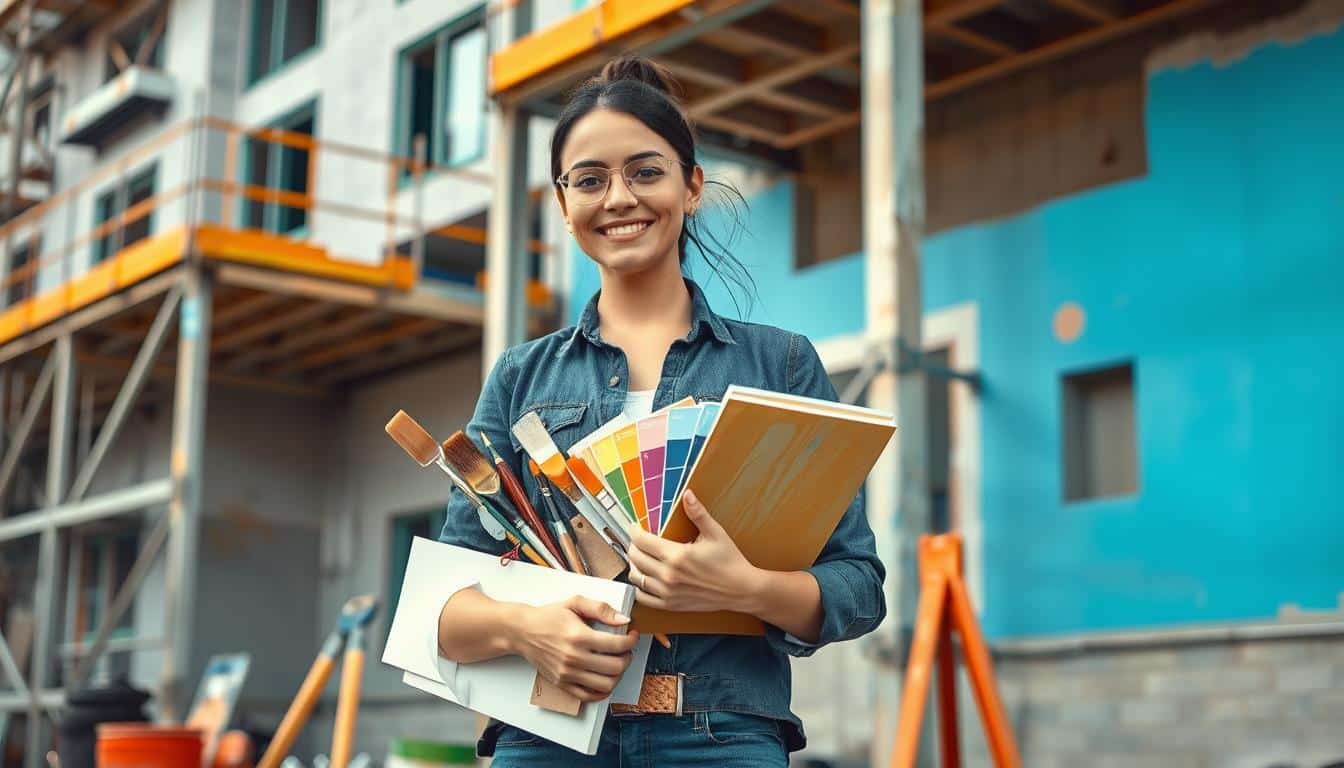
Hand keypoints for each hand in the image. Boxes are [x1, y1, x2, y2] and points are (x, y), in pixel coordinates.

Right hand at [514, 596, 638, 701]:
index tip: (632, 635)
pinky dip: (602, 691)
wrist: (523, 631)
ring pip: (606, 684)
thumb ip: (601, 608)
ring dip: (618, 674)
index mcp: (579, 637)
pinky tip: (605, 679)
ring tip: (617, 663)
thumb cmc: (549, 616)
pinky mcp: (562, 684)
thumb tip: (623, 619)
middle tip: (626, 649)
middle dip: (628, 657)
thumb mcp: (575, 603)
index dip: (631, 641)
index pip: (617, 645)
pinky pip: (589, 696)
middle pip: (615, 667)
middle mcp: (574, 658)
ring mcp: (567, 674)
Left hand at [626, 489, 763, 612]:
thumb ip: (698, 513)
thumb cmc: (730, 561)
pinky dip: (638, 587)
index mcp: (677, 555)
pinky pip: (643, 597)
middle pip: (635, 557)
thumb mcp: (715, 533)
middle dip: (632, 545)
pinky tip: (643, 578)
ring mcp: (668, 592)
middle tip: (637, 540)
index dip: (634, 531)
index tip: (634, 526)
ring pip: (636, 577)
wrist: (741, 590)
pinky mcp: (671, 605)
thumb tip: (687, 494)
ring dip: (633, 565)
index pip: (642, 541)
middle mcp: (669, 575)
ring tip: (639, 557)